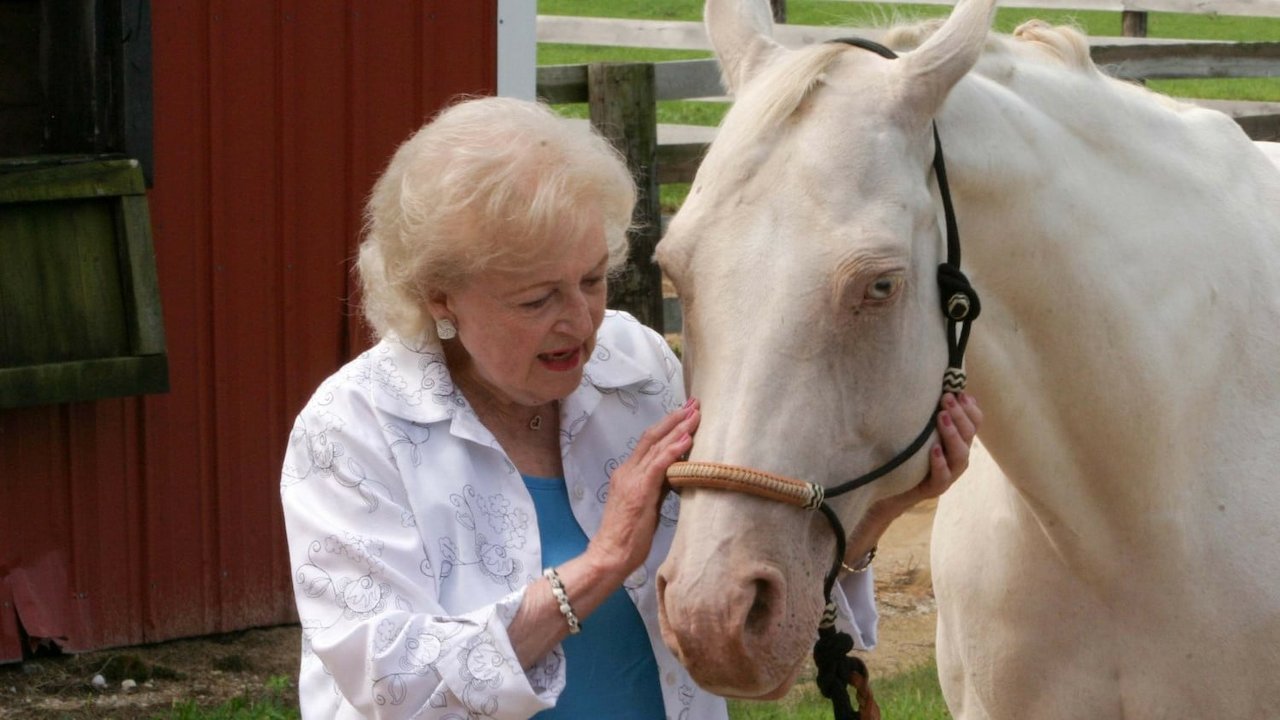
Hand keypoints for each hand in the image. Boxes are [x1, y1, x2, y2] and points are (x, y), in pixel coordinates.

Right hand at [587, 398, 699, 578]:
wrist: (609, 555)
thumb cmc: (628, 537)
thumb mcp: (646, 505)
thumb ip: (658, 486)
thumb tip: (677, 473)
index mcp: (627, 473)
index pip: (649, 442)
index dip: (668, 425)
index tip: (685, 413)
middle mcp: (627, 471)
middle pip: (653, 436)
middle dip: (675, 418)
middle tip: (694, 403)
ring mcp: (632, 479)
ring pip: (657, 445)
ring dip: (679, 428)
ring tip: (696, 414)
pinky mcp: (639, 490)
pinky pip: (659, 464)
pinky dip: (674, 449)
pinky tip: (687, 438)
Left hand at [864, 393, 982, 524]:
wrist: (892, 488)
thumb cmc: (908, 454)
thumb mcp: (920, 430)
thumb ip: (932, 412)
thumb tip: (936, 383)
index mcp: (959, 440)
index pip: (974, 422)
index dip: (970, 408)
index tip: (958, 392)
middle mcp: (958, 456)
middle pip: (969, 434)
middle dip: (960, 415)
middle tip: (946, 399)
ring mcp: (949, 474)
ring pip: (960, 455)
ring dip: (952, 434)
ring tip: (942, 417)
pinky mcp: (935, 488)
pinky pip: (942, 477)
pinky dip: (939, 463)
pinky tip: (933, 449)